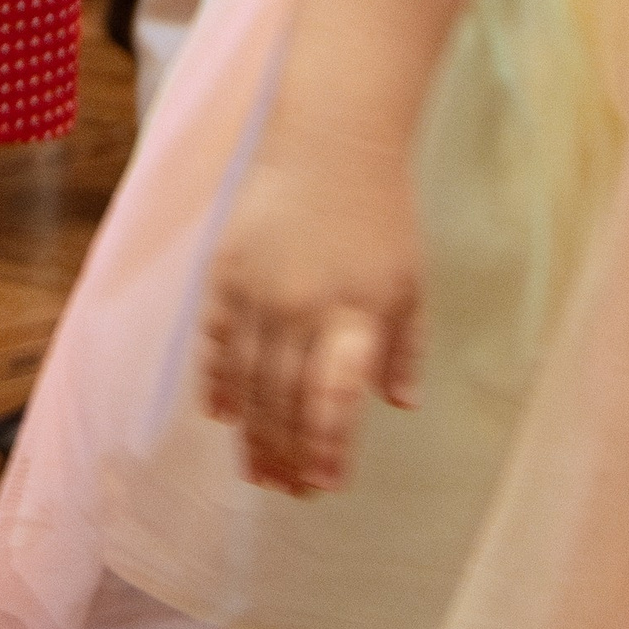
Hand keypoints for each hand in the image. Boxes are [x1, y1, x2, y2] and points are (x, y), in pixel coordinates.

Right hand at [200, 132, 423, 497]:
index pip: (333, 401)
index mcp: (357, 314)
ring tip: (254, 472)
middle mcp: (304, 307)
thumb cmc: (382, 211)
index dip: (326, 450)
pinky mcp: (228, 268)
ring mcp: (260, 289)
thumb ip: (405, 347)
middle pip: (285, 400)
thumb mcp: (411, 282)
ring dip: (251, 432)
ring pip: (248, 379)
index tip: (323, 487)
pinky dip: (217, 379)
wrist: (331, 137)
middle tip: (285, 492)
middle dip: (285, 454)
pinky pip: (217, 338)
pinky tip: (219, 413)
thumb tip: (397, 406)